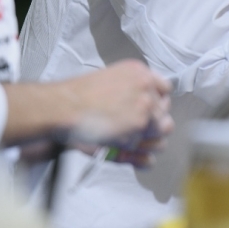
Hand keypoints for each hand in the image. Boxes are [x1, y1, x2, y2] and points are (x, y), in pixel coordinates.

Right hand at [4, 60, 172, 166]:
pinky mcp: (141, 125)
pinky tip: (127, 153)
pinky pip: (152, 146)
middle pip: (165, 110)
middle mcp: (146, 86)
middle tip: (133, 131)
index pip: (164, 89)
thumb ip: (134, 92)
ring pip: (164, 129)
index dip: (156, 102)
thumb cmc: (78, 98)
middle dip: (153, 122)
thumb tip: (153, 108)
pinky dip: (141, 155)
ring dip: (150, 139)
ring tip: (130, 143)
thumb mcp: (110, 82)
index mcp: (139, 72)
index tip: (147, 111)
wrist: (63, 108)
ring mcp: (146, 105)